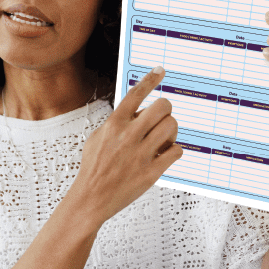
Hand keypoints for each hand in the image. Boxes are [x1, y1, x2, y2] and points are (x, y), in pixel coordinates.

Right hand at [70, 67, 181, 227]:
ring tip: (163, 139)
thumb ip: (116, 122)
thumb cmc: (94, 168)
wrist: (92, 197)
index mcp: (114, 124)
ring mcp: (141, 154)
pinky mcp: (151, 171)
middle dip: (166, 110)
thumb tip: (134, 110)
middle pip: (162, 106)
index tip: (160, 71)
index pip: (135, 94)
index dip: (150, 79)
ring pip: (172, 126)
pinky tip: (165, 154)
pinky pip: (176, 151)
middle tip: (162, 118)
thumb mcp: (97, 137)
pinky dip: (174, 150)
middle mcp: (128, 136)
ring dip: (171, 130)